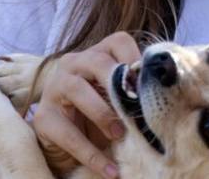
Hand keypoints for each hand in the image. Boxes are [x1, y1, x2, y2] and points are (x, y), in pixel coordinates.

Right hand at [30, 31, 140, 177]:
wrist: (65, 141)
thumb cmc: (99, 114)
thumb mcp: (118, 99)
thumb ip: (134, 92)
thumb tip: (164, 97)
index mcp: (96, 55)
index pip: (118, 41)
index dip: (135, 58)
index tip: (148, 83)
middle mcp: (73, 64)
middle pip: (97, 61)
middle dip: (117, 84)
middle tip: (134, 109)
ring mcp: (54, 88)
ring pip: (76, 89)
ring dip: (102, 114)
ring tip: (119, 135)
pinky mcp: (43, 117)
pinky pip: (67, 133)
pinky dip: (91, 153)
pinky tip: (109, 169)